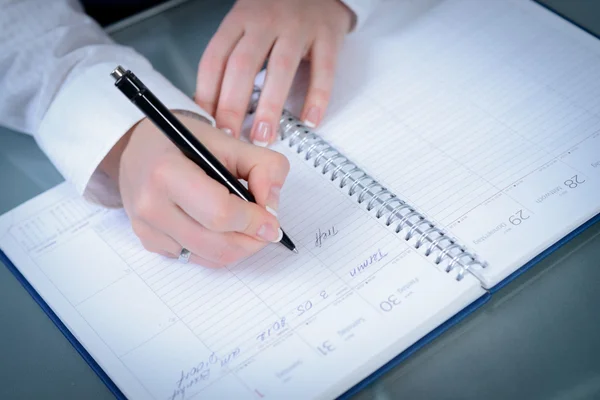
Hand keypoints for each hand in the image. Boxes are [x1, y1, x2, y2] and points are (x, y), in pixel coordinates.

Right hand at [99, 114, 289, 267]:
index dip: (254, 221)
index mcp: (167, 173)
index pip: (220, 214)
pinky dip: (216, 248)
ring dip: (237, 247)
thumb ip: (264, 167)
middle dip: (251, 241)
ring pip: (209, 258)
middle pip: (217, 245)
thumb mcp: (230, 141)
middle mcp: (151, 205)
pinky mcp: (150, 243)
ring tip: (246, 225)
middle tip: (266, 229)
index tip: (272, 221)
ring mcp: (148, 228)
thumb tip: (273, 207)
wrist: (141, 147)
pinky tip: (219, 227)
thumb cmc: (185, 142)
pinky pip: (195, 259)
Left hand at [194, 0, 353, 145]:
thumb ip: (232, 58)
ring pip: (280, 69)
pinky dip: (317, 98)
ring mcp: (298, 27)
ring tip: (263, 135)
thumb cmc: (278, 13)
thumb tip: (214, 106)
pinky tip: (309, 120)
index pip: (215, 59)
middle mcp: (266, 21)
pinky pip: (323, 70)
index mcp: (240, 19)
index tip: (208, 124)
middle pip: (243, 66)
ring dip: (270, 107)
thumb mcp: (248, 26)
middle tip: (230, 136)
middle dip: (233, 106)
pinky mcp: (327, 35)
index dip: (208, 94)